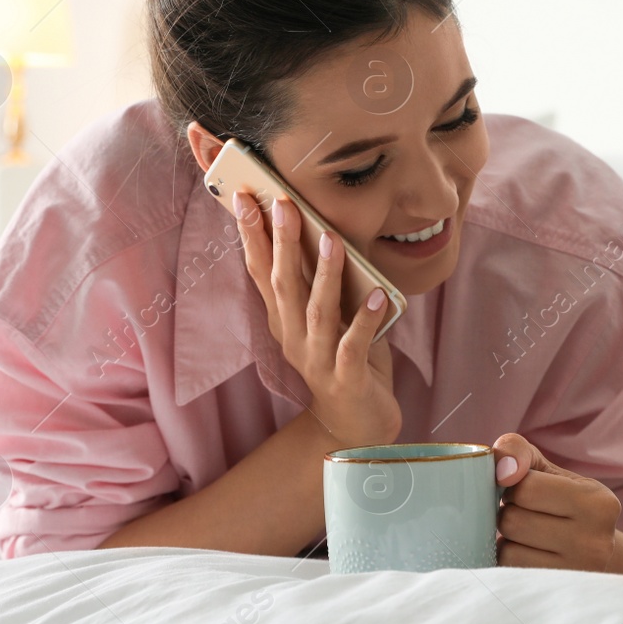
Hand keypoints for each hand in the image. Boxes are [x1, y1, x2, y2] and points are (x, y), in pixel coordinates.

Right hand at [234, 191, 400, 448]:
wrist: (355, 425)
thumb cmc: (345, 361)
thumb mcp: (329, 318)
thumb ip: (326, 284)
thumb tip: (331, 231)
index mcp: (284, 321)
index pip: (261, 272)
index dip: (251, 236)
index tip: (245, 198)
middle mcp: (293, 338)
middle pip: (282, 285)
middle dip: (281, 243)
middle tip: (283, 204)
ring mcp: (317, 359)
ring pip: (316, 311)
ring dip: (324, 274)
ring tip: (331, 240)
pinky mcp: (345, 377)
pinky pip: (354, 345)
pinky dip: (364, 319)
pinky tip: (377, 295)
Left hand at [493, 433, 620, 570]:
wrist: (591, 552)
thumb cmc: (560, 502)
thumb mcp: (546, 468)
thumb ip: (518, 451)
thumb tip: (501, 470)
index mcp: (599, 504)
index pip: (526, 488)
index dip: (515, 487)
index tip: (528, 492)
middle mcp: (595, 543)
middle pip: (513, 521)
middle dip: (509, 514)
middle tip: (527, 516)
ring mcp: (576, 576)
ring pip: (507, 551)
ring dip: (507, 540)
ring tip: (527, 537)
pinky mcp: (556, 596)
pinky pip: (508, 573)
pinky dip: (507, 561)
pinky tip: (526, 555)